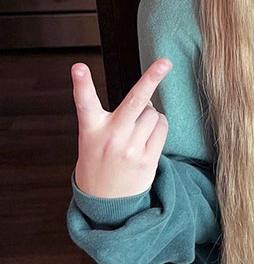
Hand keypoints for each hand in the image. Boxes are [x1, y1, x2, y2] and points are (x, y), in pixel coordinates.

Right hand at [72, 58, 171, 197]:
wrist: (106, 201)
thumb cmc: (100, 160)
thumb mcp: (93, 137)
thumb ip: (115, 117)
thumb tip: (148, 99)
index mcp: (92, 129)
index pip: (84, 102)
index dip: (81, 84)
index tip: (78, 67)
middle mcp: (111, 137)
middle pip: (134, 102)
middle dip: (151, 79)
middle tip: (165, 62)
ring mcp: (131, 149)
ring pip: (153, 114)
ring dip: (150, 115)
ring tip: (137, 130)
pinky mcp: (147, 159)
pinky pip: (162, 128)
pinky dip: (159, 126)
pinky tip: (148, 136)